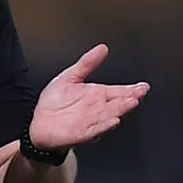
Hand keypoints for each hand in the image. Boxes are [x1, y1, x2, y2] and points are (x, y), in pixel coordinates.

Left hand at [27, 44, 148, 152]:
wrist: (39, 124)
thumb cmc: (55, 103)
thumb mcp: (70, 77)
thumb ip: (87, 64)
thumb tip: (102, 48)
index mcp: (98, 96)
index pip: (119, 92)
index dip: (132, 89)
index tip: (143, 86)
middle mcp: (98, 110)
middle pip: (118, 104)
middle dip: (129, 99)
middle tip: (138, 94)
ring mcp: (91, 122)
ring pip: (109, 115)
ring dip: (120, 110)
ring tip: (130, 103)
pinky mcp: (81, 134)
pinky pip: (95, 130)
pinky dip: (104, 126)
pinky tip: (113, 120)